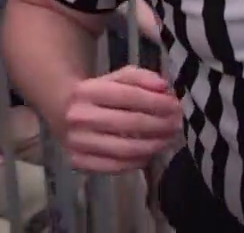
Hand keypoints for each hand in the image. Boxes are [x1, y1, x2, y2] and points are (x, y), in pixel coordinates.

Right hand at [63, 66, 181, 172]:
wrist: (65, 113)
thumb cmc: (102, 93)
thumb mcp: (120, 77)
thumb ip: (143, 77)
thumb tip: (163, 87)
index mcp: (88, 90)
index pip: (130, 96)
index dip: (157, 102)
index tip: (176, 106)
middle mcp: (78, 116)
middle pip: (129, 123)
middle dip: (160, 125)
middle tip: (178, 125)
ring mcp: (76, 142)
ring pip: (123, 149)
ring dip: (153, 145)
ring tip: (169, 139)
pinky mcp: (77, 162)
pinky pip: (114, 167)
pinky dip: (136, 162)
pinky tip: (150, 154)